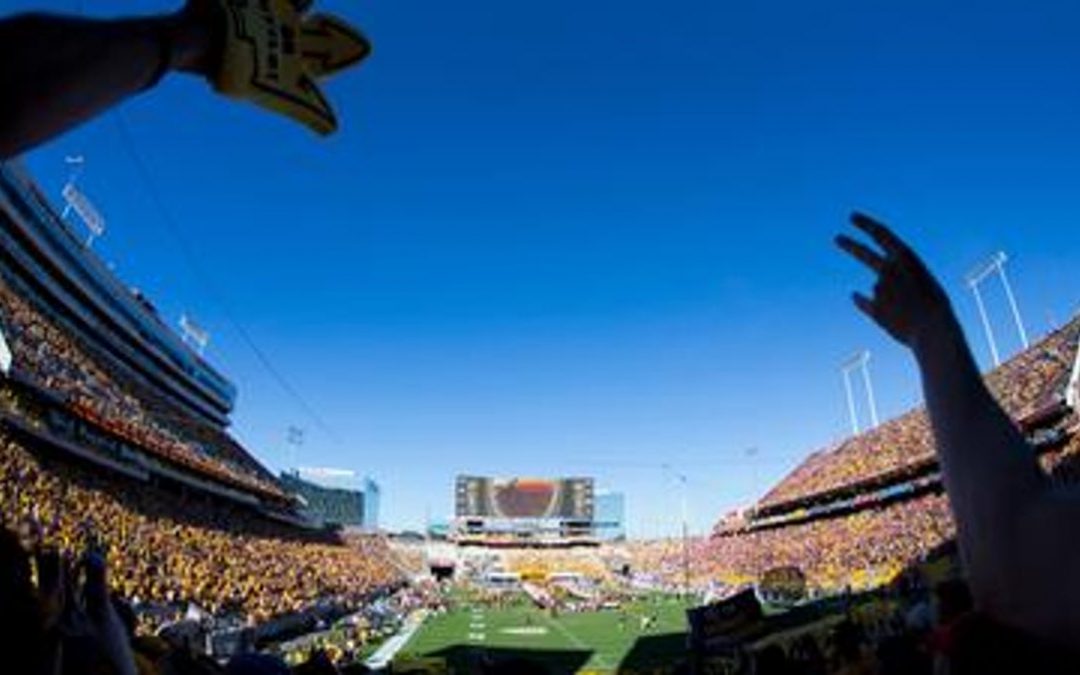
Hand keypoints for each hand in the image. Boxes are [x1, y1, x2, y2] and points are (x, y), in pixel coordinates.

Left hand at [836, 212, 955, 349]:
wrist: (935, 330)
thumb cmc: (934, 306)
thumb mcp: (922, 282)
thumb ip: (896, 279)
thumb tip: (866, 290)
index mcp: (906, 258)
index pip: (881, 234)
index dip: (866, 224)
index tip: (852, 217)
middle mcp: (889, 269)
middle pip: (864, 253)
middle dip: (850, 245)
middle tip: (837, 238)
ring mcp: (879, 289)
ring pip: (879, 289)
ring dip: (893, 297)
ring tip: (909, 308)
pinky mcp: (874, 308)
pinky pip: (864, 302)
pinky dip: (863, 301)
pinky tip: (861, 300)